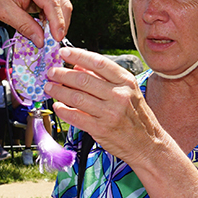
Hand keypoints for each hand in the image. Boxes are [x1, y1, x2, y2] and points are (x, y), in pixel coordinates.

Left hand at [0, 0, 71, 44]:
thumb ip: (24, 25)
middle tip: (52, 42)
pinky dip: (54, 16)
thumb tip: (41, 41)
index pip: (51, 1)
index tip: (57, 39)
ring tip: (45, 33)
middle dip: (60, 24)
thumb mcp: (3, 11)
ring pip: (63, 4)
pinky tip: (43, 24)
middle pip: (62, 2)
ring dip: (57, 21)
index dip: (57, 22)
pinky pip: (59, 3)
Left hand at [44, 47, 161, 166]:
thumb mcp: (128, 91)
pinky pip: (76, 117)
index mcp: (126, 82)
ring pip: (76, 97)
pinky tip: (57, 106)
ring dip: (59, 91)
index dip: (78, 55)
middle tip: (51, 72)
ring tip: (50, 87)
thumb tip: (78, 65)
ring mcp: (110, 113)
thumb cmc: (136, 116)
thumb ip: (104, 77)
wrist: (148, 144)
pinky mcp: (101, 129)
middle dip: (62, 74)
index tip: (64, 52)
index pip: (98, 63)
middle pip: (83, 80)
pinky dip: (63, 110)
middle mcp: (119, 95)